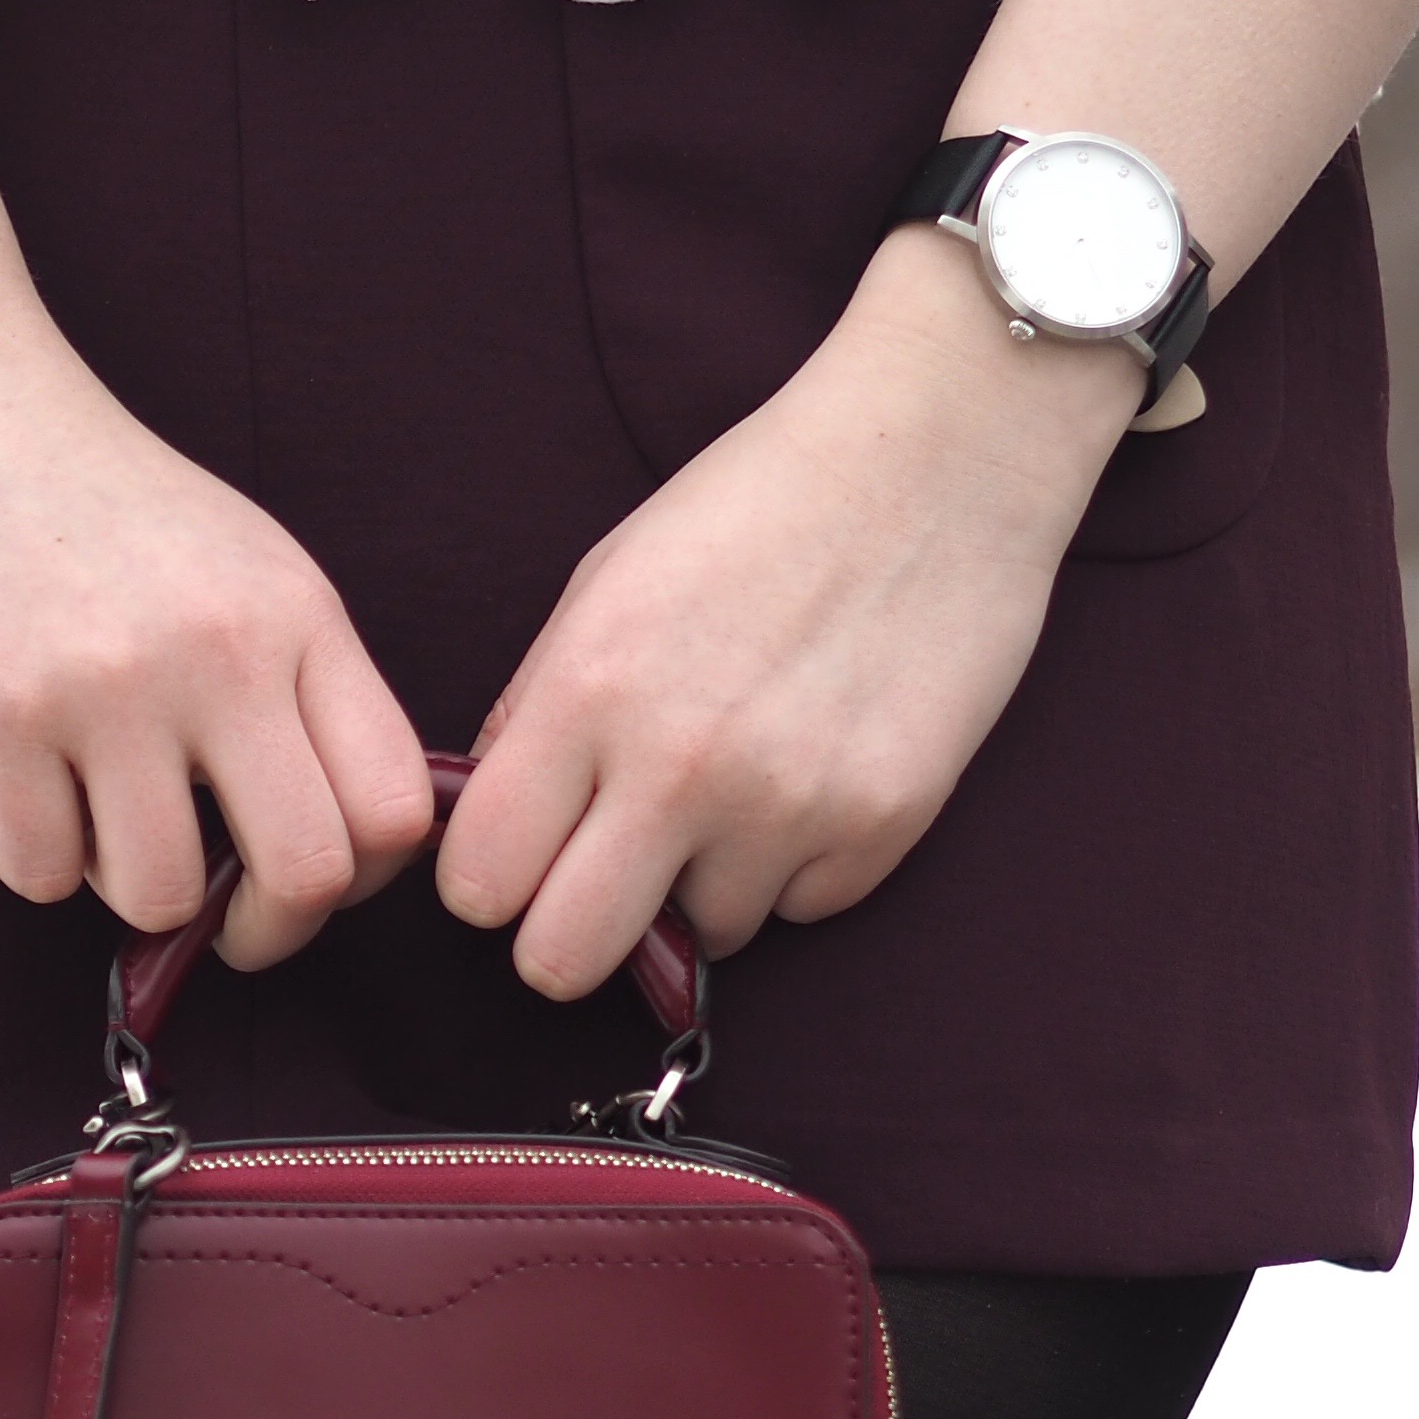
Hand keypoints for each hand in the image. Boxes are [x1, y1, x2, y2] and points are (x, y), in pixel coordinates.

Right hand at [0, 313, 436, 968]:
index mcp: (298, 615)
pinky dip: (30, 858)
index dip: (361, 880)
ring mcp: (108, 685)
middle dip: (263, 932)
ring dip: (125, 888)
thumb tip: (329, 849)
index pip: (396, 807)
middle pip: (306, 874)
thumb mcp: (238, 565)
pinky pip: (38, 870)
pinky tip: (18, 787)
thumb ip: (295, 684)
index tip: (301, 877)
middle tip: (216, 916)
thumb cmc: (92, 496)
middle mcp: (220, 652)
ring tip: (95, 819)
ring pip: (161, 890)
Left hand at [437, 232, 1142, 995]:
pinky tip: (815, 768)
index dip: (490, 882)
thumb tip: (488, 827)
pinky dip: (798, 864)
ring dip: (703, 885)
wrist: (940, 455)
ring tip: (739, 782)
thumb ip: (536, 712)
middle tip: (600, 880)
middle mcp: (681, 764)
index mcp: (589, 691)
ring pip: (700, 939)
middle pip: (561, 963)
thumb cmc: (757, 508)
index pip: (478, 884)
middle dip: (568, 936)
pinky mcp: (884, 824)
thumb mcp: (606, 583)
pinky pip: (802, 909)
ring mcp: (790, 804)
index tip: (520, 857)